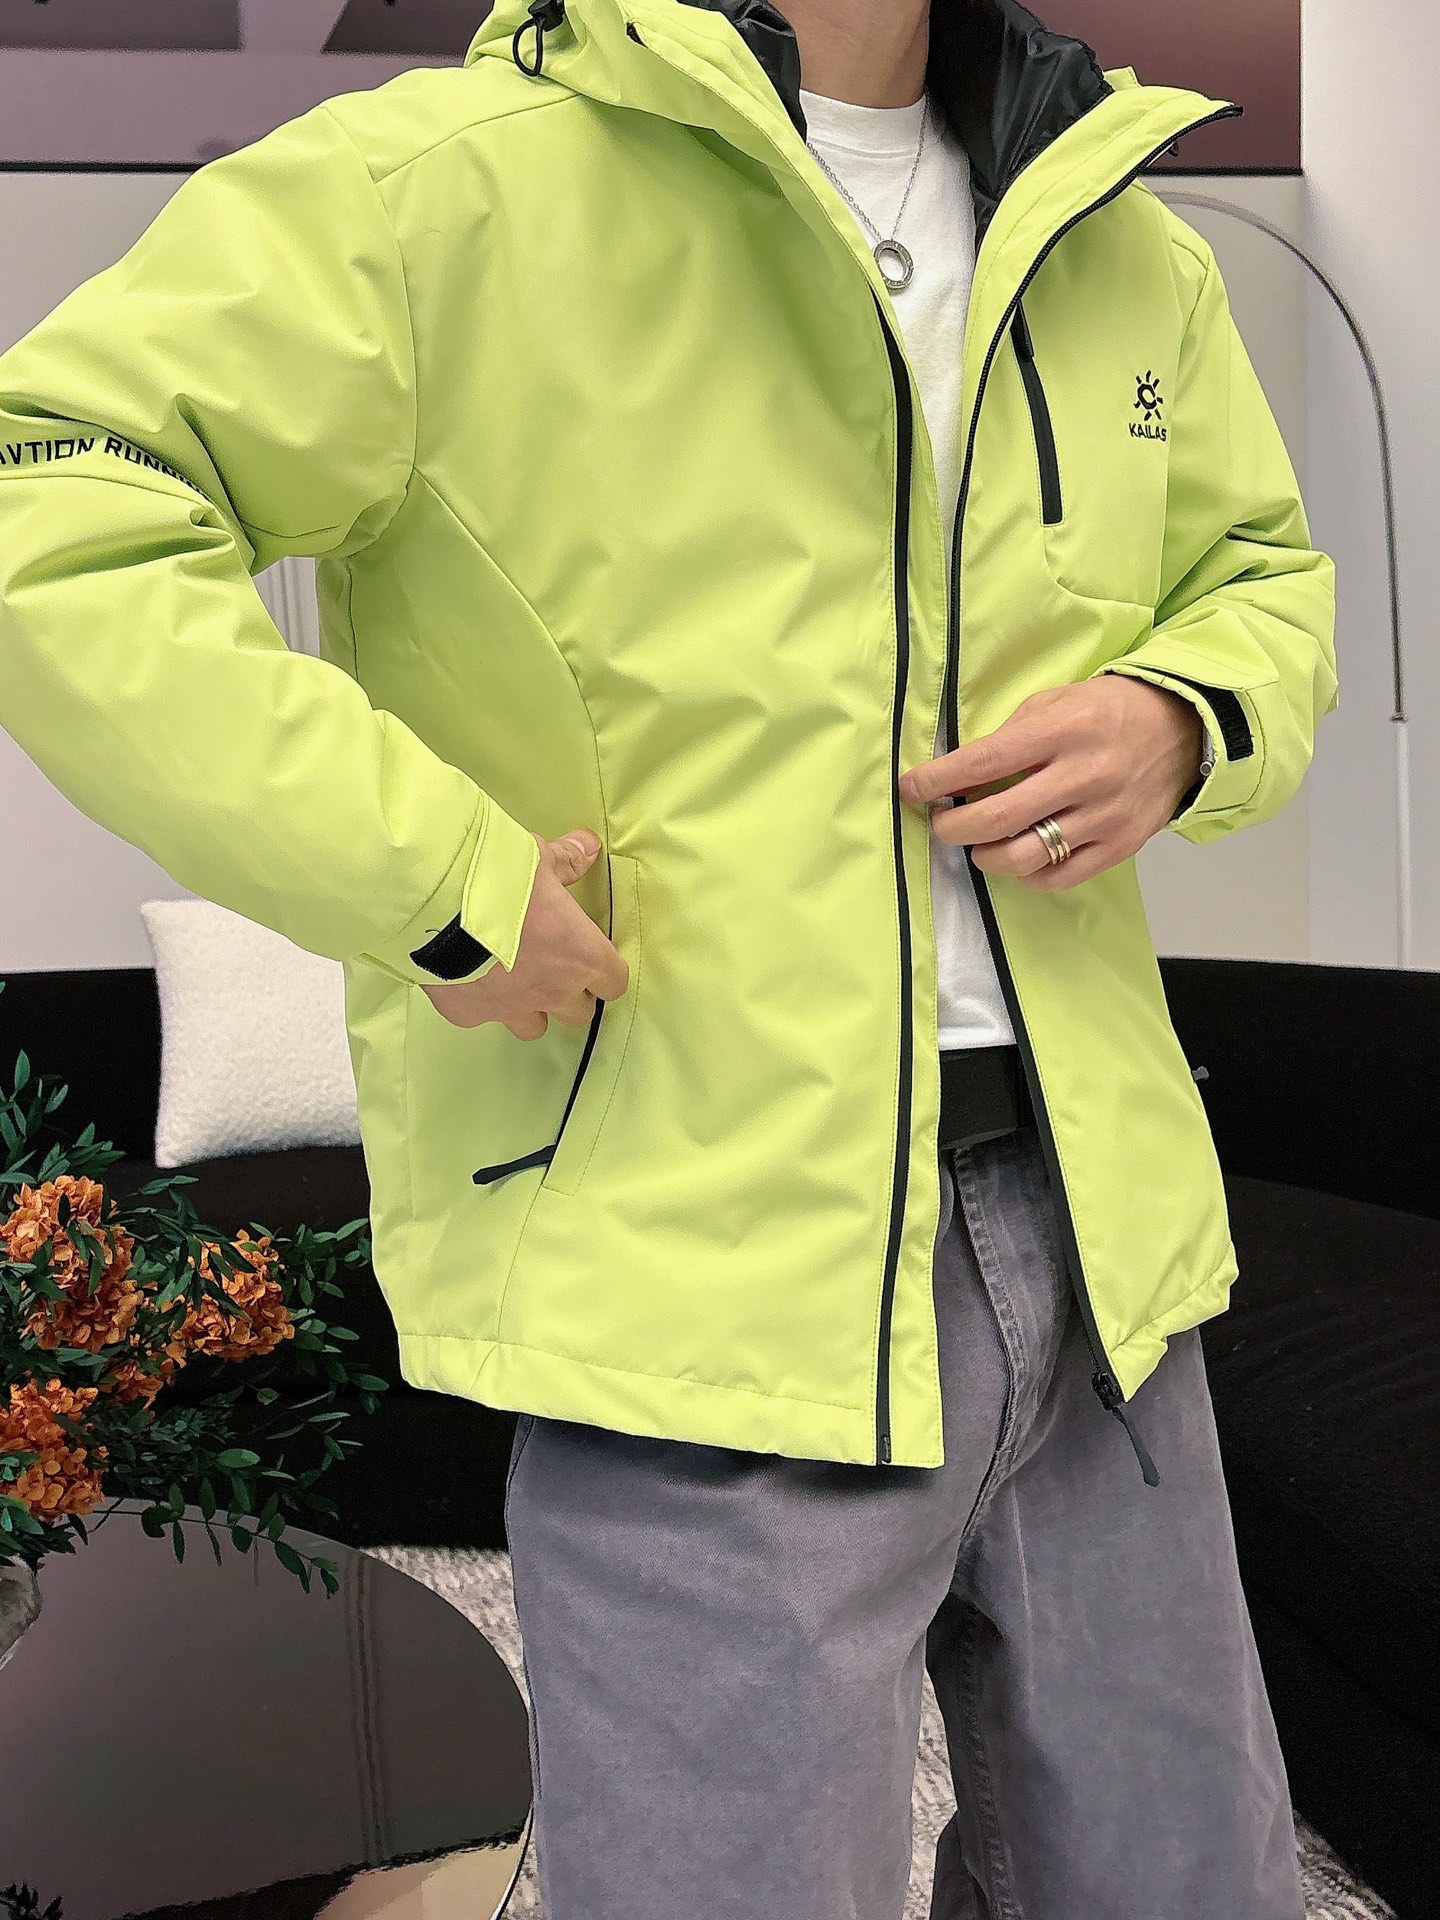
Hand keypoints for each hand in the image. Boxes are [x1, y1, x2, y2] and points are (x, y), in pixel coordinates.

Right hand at [420, 829, 628, 1036]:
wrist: (436, 904)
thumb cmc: (500, 879)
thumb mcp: (539, 858)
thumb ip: (567, 861)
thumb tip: (588, 847)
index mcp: (581, 956)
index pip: (614, 983)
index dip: (605, 972)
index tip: (591, 956)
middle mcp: (553, 991)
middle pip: (578, 1012)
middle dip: (570, 993)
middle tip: (552, 965)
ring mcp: (512, 1009)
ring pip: (536, 1027)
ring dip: (532, 1008)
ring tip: (514, 980)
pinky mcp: (472, 1015)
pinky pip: (485, 1018)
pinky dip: (482, 1003)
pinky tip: (468, 976)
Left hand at [897, 676, 1204, 889]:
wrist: (1183, 729)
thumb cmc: (1105, 712)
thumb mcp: (1055, 704)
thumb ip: (1008, 739)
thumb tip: (957, 778)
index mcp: (1064, 729)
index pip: (985, 762)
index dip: (938, 780)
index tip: (909, 788)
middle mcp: (1085, 774)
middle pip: (998, 817)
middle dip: (953, 826)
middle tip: (940, 823)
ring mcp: (1105, 815)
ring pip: (1025, 856)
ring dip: (985, 856)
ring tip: (978, 844)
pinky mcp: (1120, 845)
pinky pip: (1059, 877)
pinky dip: (1027, 874)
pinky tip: (1018, 857)